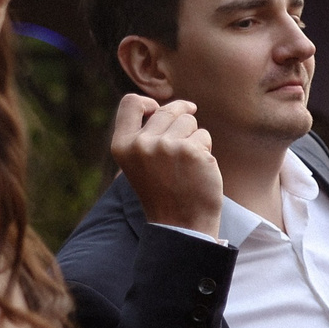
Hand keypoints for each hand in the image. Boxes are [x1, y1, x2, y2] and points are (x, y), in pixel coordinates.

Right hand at [111, 93, 223, 234]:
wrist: (181, 224)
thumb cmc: (163, 193)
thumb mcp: (139, 163)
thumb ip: (142, 136)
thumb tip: (159, 106)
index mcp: (122, 145)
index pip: (131, 103)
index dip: (148, 103)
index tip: (158, 109)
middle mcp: (141, 144)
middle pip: (167, 111)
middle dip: (180, 122)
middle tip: (183, 146)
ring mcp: (167, 146)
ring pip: (189, 121)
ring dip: (194, 137)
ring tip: (187, 164)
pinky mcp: (191, 151)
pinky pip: (204, 136)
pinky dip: (205, 151)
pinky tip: (198, 171)